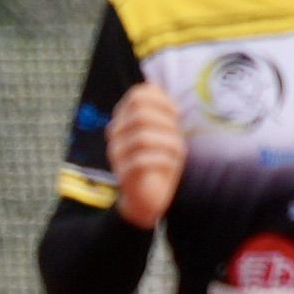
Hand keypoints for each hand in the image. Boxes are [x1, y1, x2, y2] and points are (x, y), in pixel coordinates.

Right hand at [104, 75, 187, 226]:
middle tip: (177, 135)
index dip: (162, 101)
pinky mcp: (123, 174)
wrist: (148, 197)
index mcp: (124, 119)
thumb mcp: (164, 132)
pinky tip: (172, 164)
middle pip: (140, 114)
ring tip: (178, 151)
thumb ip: (162, 111)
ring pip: (143, 138)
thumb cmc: (159, 160)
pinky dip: (163, 160)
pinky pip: (142, 161)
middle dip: (166, 123)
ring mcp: (117, 154)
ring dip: (168, 142)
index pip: (138, 96)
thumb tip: (163, 96)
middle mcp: (116, 134)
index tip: (176, 115)